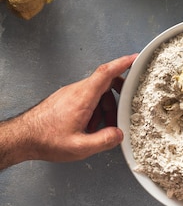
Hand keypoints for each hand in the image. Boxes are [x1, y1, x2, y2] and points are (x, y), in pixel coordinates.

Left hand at [18, 54, 137, 162]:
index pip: (106, 72)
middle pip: (105, 83)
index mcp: (84, 97)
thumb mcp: (79, 147)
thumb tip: (118, 135)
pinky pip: (87, 98)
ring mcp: (70, 93)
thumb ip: (103, 140)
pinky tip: (89, 127)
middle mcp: (77, 90)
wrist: (22, 137)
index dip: (123, 63)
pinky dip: (94, 110)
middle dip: (117, 96)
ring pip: (96, 93)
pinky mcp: (66, 99)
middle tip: (122, 110)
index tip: (135, 58)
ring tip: (101, 128)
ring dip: (104, 108)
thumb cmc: (46, 139)